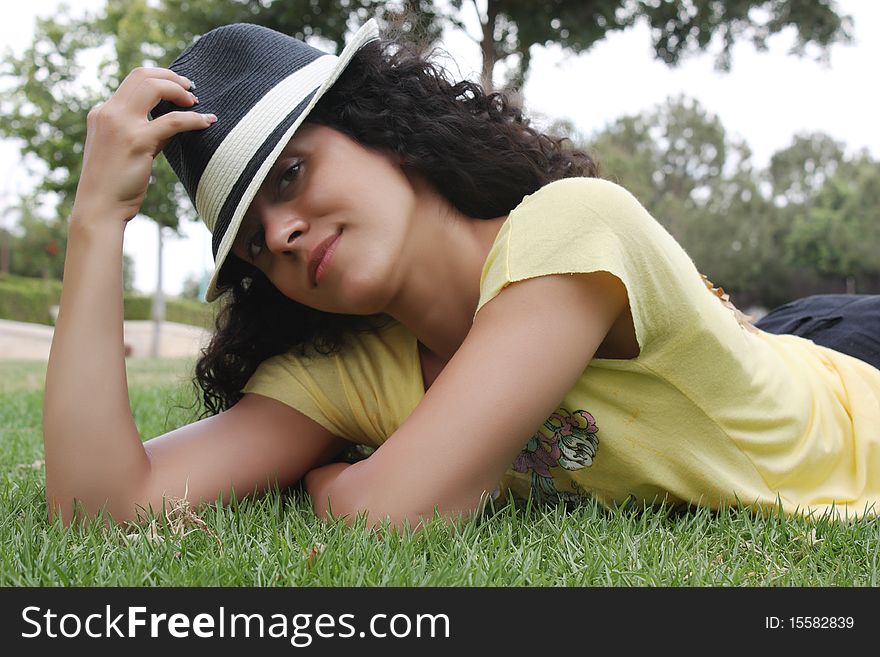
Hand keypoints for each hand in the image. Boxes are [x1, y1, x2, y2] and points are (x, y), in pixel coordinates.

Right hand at [72, 67, 215, 223]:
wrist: (99, 207)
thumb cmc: (116, 184)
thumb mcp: (126, 149)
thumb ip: (144, 131)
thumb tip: (174, 120)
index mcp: (103, 113)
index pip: (133, 81)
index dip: (159, 79)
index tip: (178, 87)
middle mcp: (108, 113)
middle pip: (142, 76)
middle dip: (171, 77)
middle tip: (191, 87)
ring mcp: (121, 125)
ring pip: (154, 88)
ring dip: (180, 91)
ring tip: (196, 102)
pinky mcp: (137, 141)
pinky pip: (172, 121)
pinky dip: (193, 119)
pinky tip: (206, 122)